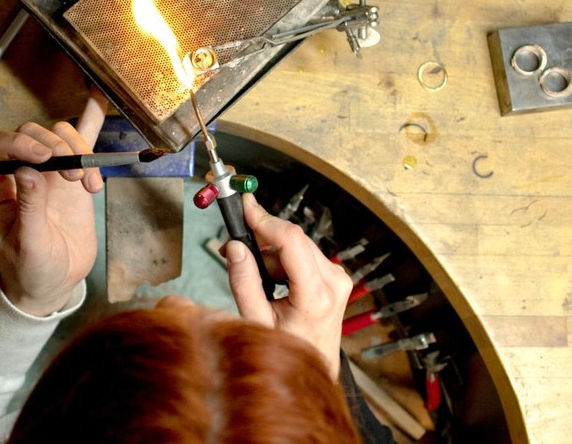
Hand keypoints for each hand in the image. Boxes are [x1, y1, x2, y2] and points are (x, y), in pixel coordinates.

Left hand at [0, 95, 106, 315]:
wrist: (54, 282)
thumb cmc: (30, 270)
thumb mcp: (27, 245)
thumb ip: (29, 208)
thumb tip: (28, 172)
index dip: (15, 143)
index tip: (42, 157)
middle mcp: (15, 172)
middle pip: (28, 134)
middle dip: (53, 146)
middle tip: (70, 176)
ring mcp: (44, 171)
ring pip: (56, 135)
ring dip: (76, 151)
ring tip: (86, 184)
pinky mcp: (69, 174)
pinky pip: (79, 143)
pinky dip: (90, 124)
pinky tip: (99, 105)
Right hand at [225, 194, 352, 376]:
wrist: (314, 366)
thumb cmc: (287, 349)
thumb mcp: (256, 320)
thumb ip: (244, 282)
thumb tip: (235, 247)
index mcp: (316, 295)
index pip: (291, 241)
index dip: (265, 219)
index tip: (244, 205)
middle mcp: (334, 282)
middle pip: (293, 239)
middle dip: (262, 238)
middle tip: (234, 245)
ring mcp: (338, 279)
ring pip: (297, 246)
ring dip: (271, 253)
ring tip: (253, 274)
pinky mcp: (335, 278)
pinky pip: (304, 255)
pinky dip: (283, 261)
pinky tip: (271, 278)